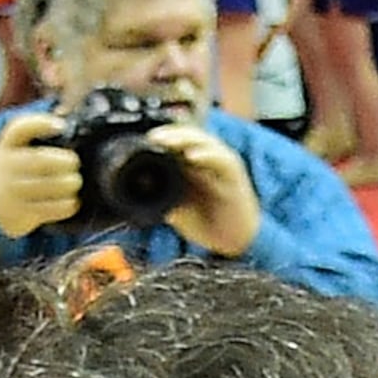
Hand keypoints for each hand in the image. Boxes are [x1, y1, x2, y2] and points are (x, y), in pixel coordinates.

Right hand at [0, 111, 82, 236]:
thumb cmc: (11, 170)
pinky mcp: (22, 214)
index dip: (41, 124)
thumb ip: (34, 136)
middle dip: (65, 161)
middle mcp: (6, 168)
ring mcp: (12, 192)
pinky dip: (67, 205)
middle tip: (74, 163)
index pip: (19, 129)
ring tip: (74, 182)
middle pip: (40, 161)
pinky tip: (72, 201)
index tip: (61, 126)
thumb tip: (67, 120)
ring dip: (69, 183)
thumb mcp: (13, 149)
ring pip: (47, 186)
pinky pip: (51, 209)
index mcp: (6, 146)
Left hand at [154, 120, 259, 255]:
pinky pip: (222, 160)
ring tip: (168, 141)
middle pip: (190, 137)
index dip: (162, 138)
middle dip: (171, 134)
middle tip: (153, 138)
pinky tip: (193, 157)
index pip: (178, 142)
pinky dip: (208, 156)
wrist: (238, 243)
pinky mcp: (235, 176)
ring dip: (186, 139)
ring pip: (205, 142)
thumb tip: (139, 197)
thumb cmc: (211, 226)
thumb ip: (163, 200)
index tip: (143, 142)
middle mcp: (209, 162)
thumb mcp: (178, 212)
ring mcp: (222, 167)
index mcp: (195, 167)